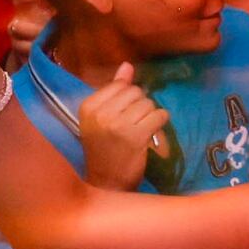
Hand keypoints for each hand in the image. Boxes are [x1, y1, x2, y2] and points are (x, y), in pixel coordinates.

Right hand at [78, 62, 170, 191]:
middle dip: (140, 106)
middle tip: (133, 124)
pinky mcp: (136, 136)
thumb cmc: (103, 149)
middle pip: (136, 92)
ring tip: (140, 130)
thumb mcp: (100, 118)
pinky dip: (160, 123)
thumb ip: (114, 90)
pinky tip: (151, 133)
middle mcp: (101, 113)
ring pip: (148, 104)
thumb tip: (127, 65)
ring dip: (150, 116)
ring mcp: (118, 125)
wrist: (107, 182)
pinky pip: (159, 116)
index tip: (123, 115)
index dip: (128, 98)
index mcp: (88, 107)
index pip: (120, 85)